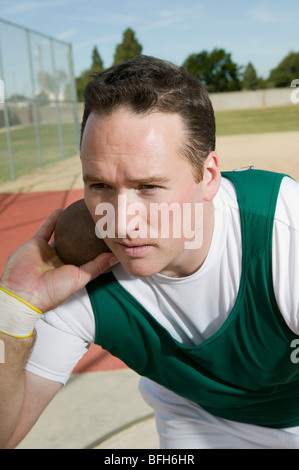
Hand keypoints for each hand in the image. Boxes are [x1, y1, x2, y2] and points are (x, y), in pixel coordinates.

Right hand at [0, 210, 118, 312]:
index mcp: (70, 270)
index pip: (86, 257)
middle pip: (74, 244)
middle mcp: (59, 261)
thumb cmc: (54, 290)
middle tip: (98, 222)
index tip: (109, 238)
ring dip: (69, 225)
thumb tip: (116, 257)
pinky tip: (62, 209)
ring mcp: (47, 252)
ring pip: (61, 235)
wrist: (25, 291)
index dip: (96, 249)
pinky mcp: (36, 243)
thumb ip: (97, 266)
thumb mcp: (80, 278)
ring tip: (81, 214)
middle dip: (85, 235)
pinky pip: (46, 228)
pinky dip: (53, 219)